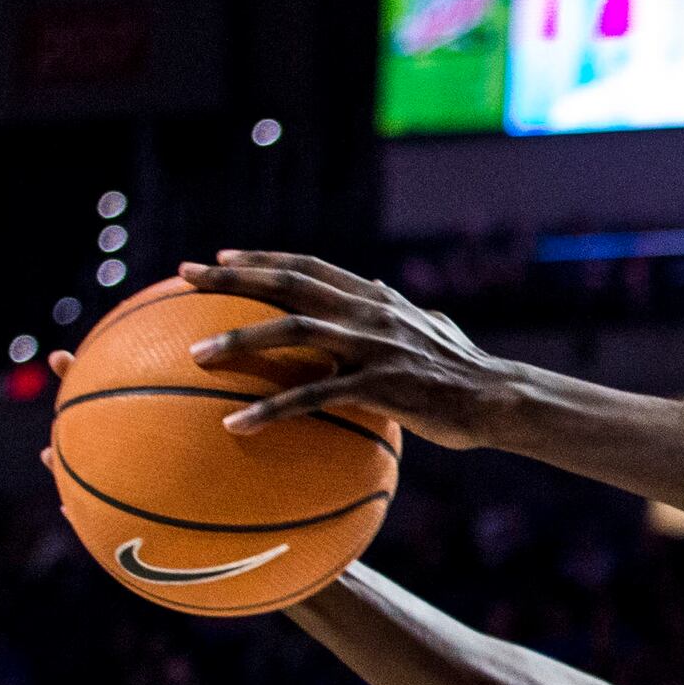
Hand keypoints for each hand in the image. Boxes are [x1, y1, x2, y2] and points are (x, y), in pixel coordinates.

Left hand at [177, 251, 522, 447]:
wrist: (499, 399)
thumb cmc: (465, 370)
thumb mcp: (433, 328)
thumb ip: (401, 314)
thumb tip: (390, 295)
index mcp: (376, 298)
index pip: (309, 267)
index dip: (262, 259)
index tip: (218, 259)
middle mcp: (370, 312)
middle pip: (289, 285)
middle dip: (232, 278)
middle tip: (184, 277)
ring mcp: (374, 346)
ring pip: (294, 331)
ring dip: (240, 340)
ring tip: (194, 357)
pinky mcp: (380, 386)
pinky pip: (314, 396)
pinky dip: (270, 409)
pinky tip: (236, 425)